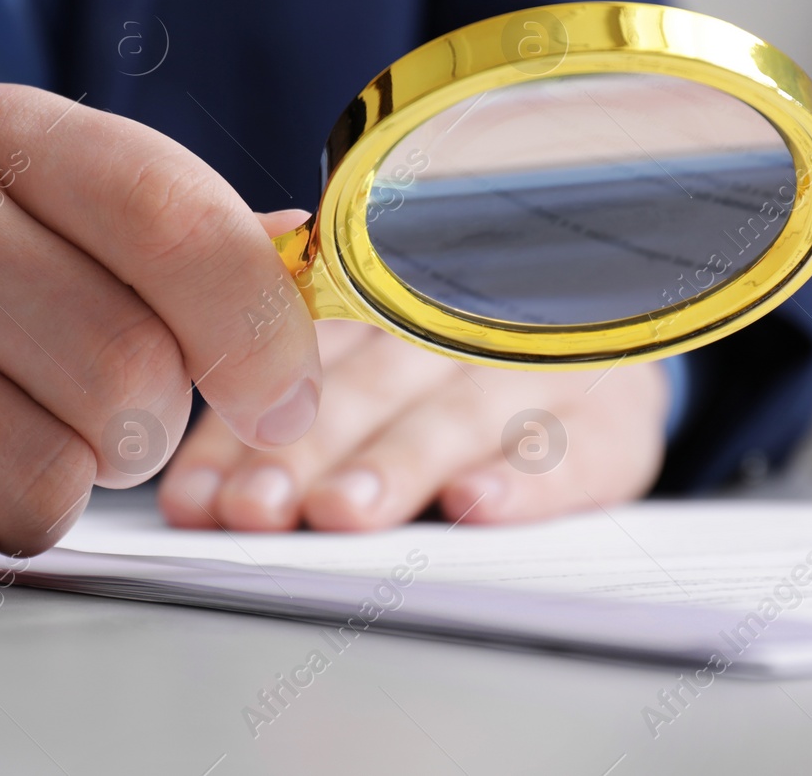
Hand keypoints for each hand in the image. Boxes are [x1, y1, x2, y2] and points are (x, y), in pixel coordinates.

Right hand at [0, 85, 320, 598]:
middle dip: (136, 434)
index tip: (281, 397)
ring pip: (45, 488)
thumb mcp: (27, 203)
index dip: (261, 332)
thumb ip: (171, 233)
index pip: (177, 221)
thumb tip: (312, 263)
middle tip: (84, 417)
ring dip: (45, 496)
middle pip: (126, 383)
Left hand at [157, 318, 669, 531]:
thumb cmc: (463, 367)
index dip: (240, 428)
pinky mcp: (614, 420)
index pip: (293, 360)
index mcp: (385, 298)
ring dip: (394, 463)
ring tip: (341, 512)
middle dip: (302, 450)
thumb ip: (283, 394)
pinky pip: (571, 448)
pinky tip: (473, 504)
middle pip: (369, 385)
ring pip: (455, 412)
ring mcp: (541, 366)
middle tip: (255, 508)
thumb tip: (189, 492)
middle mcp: (458, 321)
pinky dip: (524, 478)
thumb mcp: (381, 353)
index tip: (197, 496)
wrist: (623, 333)